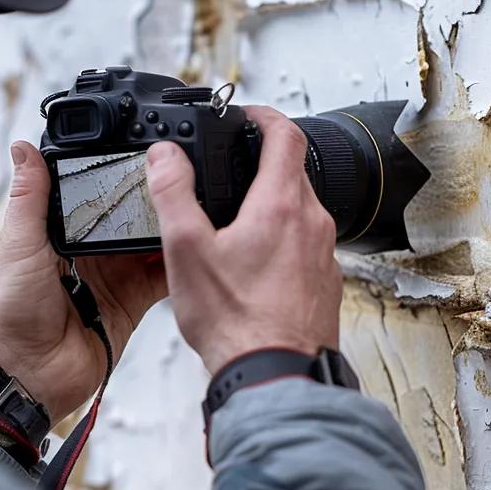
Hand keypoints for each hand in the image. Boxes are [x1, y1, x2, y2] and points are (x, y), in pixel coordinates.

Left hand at [0, 141, 166, 425]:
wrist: (29, 373)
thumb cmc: (11, 311)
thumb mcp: (17, 245)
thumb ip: (28, 198)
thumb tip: (22, 147)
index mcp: (59, 233)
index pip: (92, 194)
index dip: (112, 175)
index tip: (135, 150)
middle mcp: (90, 251)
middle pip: (128, 215)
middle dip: (149, 197)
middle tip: (176, 172)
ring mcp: (114, 275)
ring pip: (150, 241)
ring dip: (168, 225)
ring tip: (194, 199)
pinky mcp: (133, 301)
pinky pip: (162, 276)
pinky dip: (178, 262)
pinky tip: (197, 243)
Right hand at [146, 106, 341, 375]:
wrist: (275, 375)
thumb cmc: (234, 321)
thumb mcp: (186, 250)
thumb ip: (174, 193)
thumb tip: (165, 155)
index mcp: (280, 205)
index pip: (285, 135)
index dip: (263, 115)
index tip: (247, 114)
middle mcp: (312, 223)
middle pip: (294, 171)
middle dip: (262, 162)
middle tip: (232, 165)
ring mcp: (325, 254)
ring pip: (301, 209)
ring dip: (272, 201)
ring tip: (237, 217)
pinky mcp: (325, 282)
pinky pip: (306, 243)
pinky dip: (283, 237)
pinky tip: (255, 263)